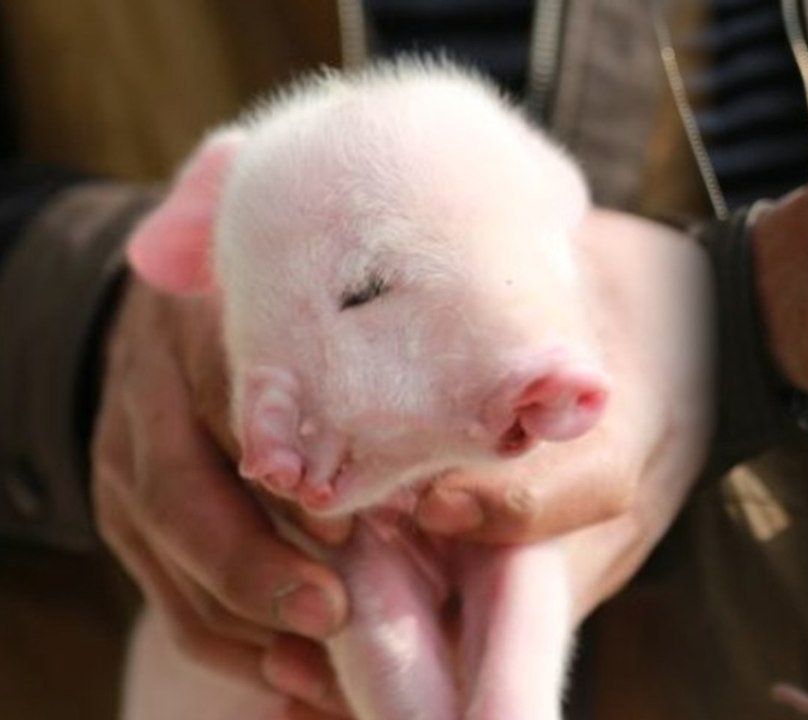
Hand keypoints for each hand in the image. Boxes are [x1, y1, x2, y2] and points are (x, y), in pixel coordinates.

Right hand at [92, 278, 350, 716]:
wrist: (165, 329)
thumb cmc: (278, 332)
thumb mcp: (308, 331)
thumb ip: (353, 380)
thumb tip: (435, 480)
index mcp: (199, 339)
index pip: (227, 407)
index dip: (284, 474)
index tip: (343, 525)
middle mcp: (148, 407)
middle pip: (183, 501)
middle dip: (258, 569)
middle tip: (333, 612)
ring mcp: (125, 473)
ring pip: (176, 569)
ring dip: (253, 629)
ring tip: (329, 667)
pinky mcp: (126, 527)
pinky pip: (173, 606)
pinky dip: (237, 651)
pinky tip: (299, 675)